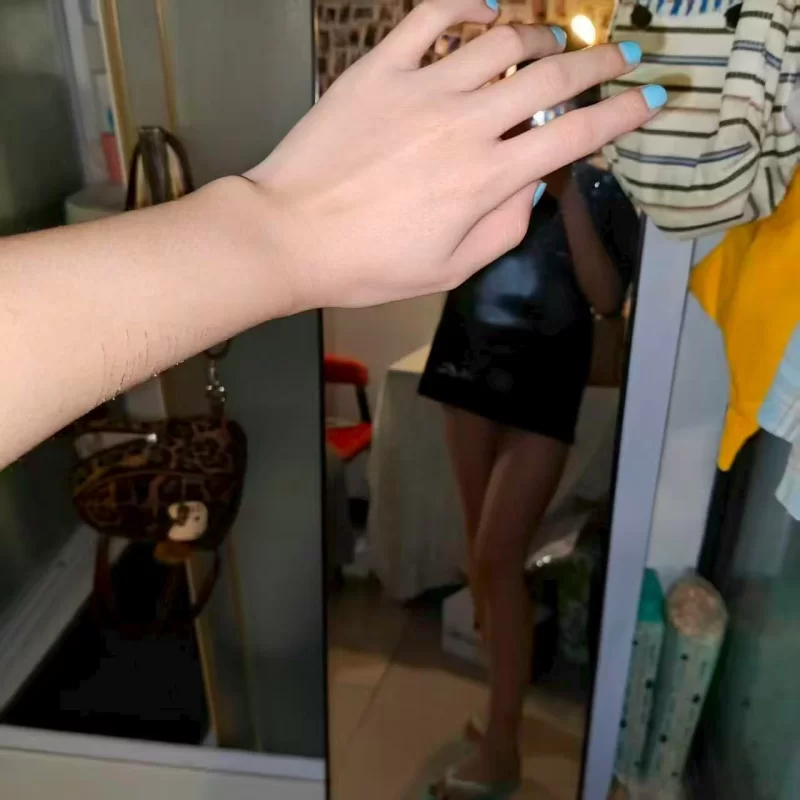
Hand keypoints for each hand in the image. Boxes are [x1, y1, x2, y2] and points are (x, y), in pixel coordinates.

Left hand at [245, 0, 659, 308]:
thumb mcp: (450, 269)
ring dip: (541, 35)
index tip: (649, 100)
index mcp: (487, 179)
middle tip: (618, 56)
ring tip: (553, 42)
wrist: (288, 236)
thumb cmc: (368, 266)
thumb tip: (533, 184)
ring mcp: (422, 88)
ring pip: (503, 39)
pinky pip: (431, 16)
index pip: (574, 136)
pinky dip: (466, 2)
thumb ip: (504, 225)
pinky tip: (485, 6)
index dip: (622, 115)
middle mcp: (467, 124)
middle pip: (552, 78)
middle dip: (598, 63)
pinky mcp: (380, 68)